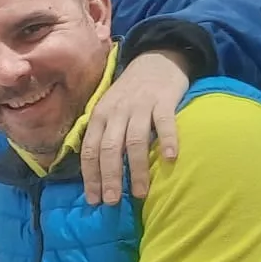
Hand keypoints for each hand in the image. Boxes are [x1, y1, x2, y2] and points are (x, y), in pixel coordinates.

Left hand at [78, 50, 187, 205]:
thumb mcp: (109, 111)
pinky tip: (171, 159)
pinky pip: (164, 122)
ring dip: (136, 169)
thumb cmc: (130, 93)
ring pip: (134, 140)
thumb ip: (103, 136)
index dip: (90, 176)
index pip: (89, 150)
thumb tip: (96, 174)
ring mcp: (140, 106)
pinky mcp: (163, 100)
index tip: (93, 200)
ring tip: (139, 193)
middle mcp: (116, 112)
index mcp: (99, 116)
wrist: (155, 59)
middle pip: (109, 148)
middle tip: (112, 201)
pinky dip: (168, 140)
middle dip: (108, 177)